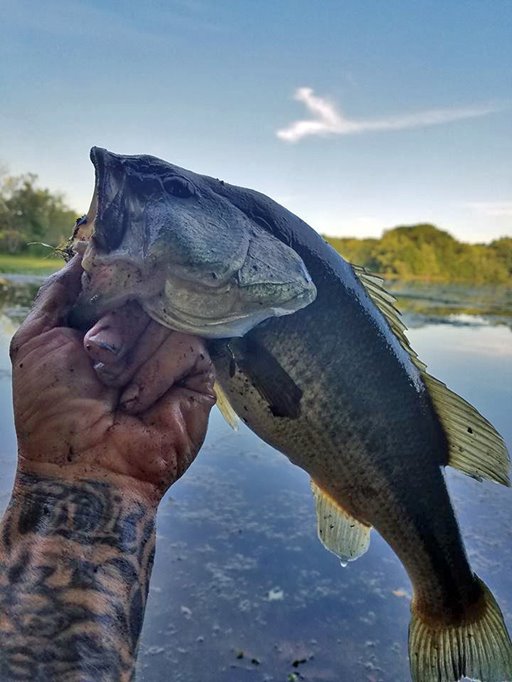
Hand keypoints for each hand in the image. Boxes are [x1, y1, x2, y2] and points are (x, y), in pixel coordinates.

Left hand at [9, 256, 215, 504]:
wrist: (83, 468)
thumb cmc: (52, 409)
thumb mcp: (35, 340)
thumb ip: (57, 291)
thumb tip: (85, 251)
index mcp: (106, 317)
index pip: (124, 271)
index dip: (116, 275)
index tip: (105, 287)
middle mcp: (142, 328)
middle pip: (147, 288)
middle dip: (114, 326)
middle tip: (95, 360)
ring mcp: (171, 349)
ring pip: (167, 315)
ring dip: (130, 356)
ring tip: (112, 390)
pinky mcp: (198, 372)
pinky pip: (187, 344)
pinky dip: (154, 374)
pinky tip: (136, 403)